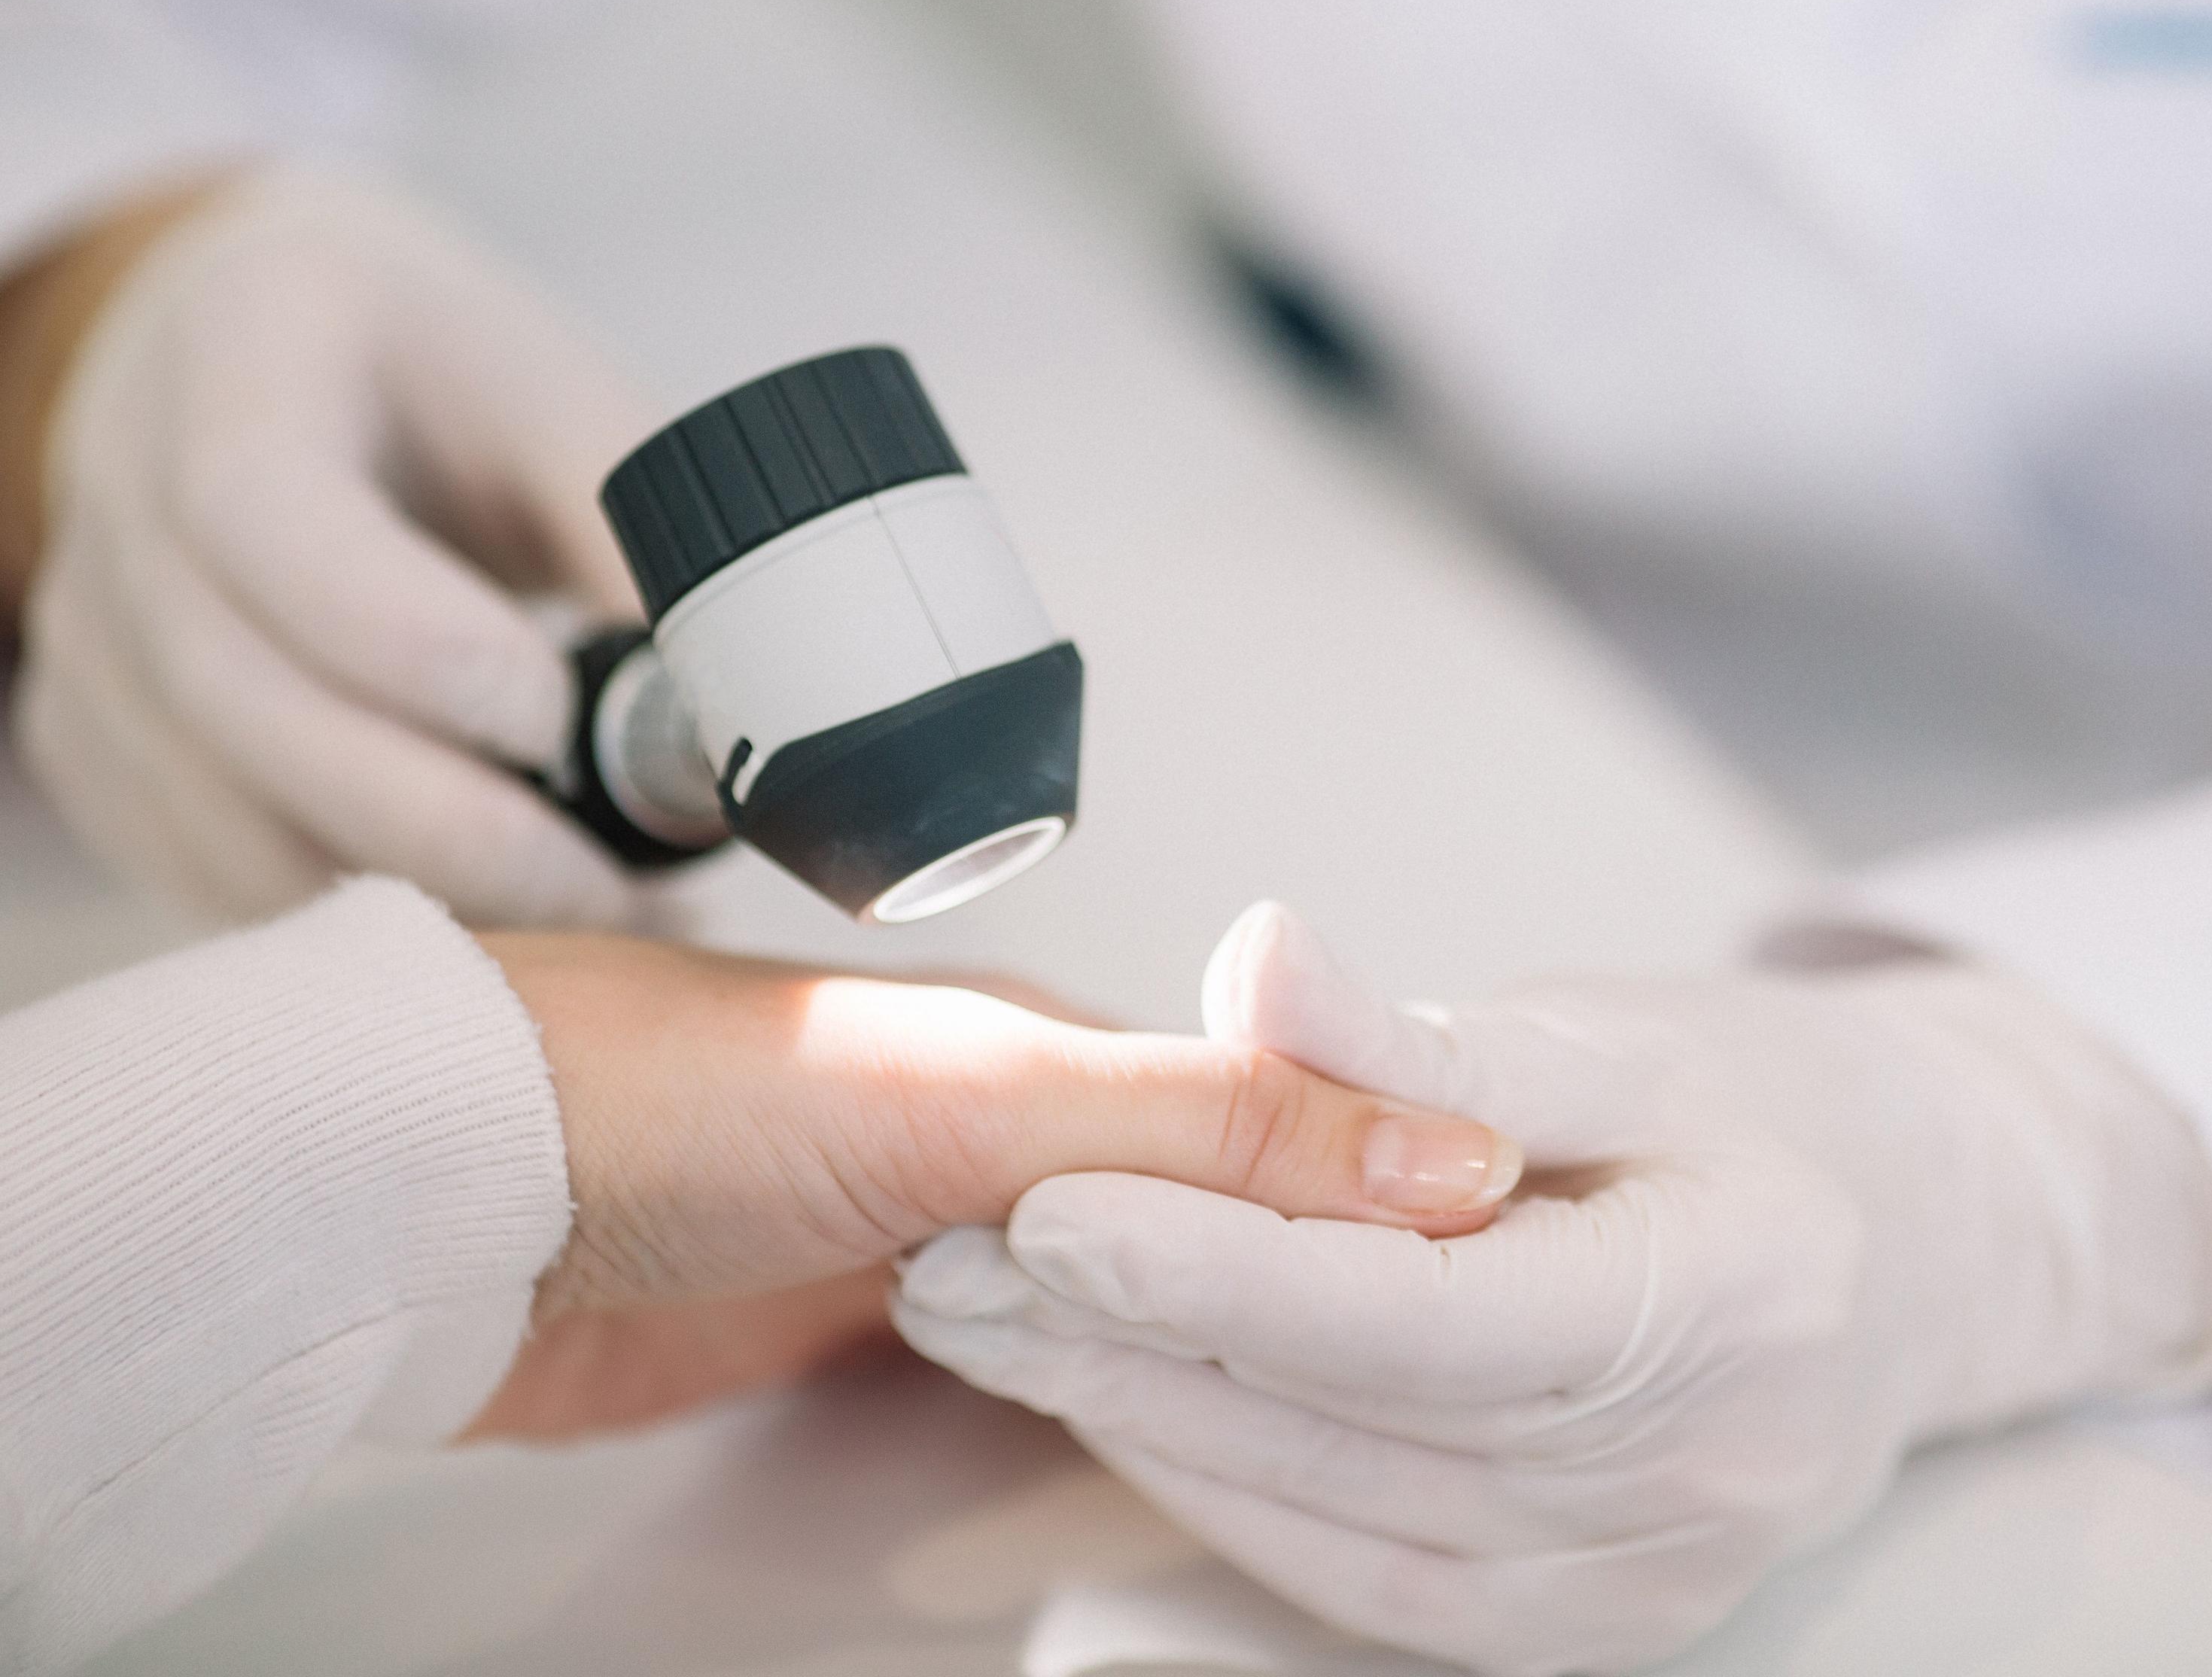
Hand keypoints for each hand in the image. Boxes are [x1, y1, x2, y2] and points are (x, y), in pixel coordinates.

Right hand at [10, 163, 653, 926]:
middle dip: (448, 825)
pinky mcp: (94, 740)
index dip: (412, 642)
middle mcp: (122, 487)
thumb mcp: (556, 402)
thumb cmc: (443, 380)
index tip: (560, 722)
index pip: (263, 510)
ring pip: (224, 814)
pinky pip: (210, 869)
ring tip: (588, 925)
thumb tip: (754, 711)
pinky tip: (494, 921)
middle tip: (617, 895)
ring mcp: (89, 626)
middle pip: (240, 698)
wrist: (272, 358)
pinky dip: (358, 921)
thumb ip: (642, 537)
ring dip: (416, 897)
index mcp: (246, 350)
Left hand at [465, 933, 1523, 1441]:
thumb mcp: (983, 1099)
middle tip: (1440, 1381)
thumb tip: (1442, 1149)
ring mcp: (949, 1229)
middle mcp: (1025, 1130)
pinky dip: (1107, 1392)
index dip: (1399, 1205)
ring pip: (1139, 1303)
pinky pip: (1037, 1365)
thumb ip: (1210, 1125)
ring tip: (1337, 1414)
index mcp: (1073, 1046)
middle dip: (1324, 1288)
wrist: (445, 1193)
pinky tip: (1156, 1426)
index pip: (1293, 1135)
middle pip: (1224, 1226)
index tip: (1506, 1271)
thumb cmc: (671, 1095)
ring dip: (1220, 1349)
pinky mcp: (870, 1323)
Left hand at [896, 905, 2211, 1673]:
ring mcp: (1649, 1581)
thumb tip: (1254, 957)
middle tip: (955, 1256)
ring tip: (995, 1319)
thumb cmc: (1773, 1113)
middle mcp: (1699, 1478)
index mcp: (1729, 1301)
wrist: (1926, 1252)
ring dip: (1146, 1418)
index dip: (1224, 1269)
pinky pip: (1370, 1581)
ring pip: (1336, 1517)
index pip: (1429, 1312)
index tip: (1047, 1213)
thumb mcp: (1620, 1032)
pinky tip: (1132, 1406)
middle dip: (1132, 1340)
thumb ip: (1420, 1038)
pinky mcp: (1595, 1629)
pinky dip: (1237, 1493)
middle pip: (1357, 1425)